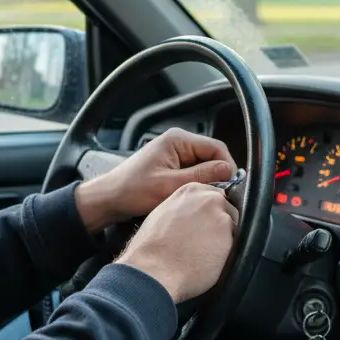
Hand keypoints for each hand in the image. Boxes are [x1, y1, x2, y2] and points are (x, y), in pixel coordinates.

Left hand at [75, 128, 235, 232]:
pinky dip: (195, 185)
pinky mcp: (172, 166)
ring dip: (205, 182)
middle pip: (212, 157)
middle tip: (215, 196)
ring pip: (204, 167)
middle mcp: (178, 142)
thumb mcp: (170, 185)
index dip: (227, 168)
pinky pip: (193, 173)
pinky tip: (189, 197)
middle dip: (216, 176)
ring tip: (198, 197)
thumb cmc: (132, 191)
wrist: (109, 199)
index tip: (230, 187)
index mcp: (178, 140)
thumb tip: (228, 170)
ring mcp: (175, 154)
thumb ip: (201, 176)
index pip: (217, 148)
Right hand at [115, 183, 238, 302]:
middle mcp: (210, 199)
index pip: (213, 196)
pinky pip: (236, 246)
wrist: (154, 270)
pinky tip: (209, 262)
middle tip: (204, 242)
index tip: (204, 226)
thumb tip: (192, 214)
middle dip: (219, 225)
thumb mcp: (162, 214)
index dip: (209, 214)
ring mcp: (222, 218)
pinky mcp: (231, 239)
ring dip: (224, 240)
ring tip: (205, 254)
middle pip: (227, 209)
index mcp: (191, 190)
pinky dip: (227, 254)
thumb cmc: (151, 248)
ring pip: (233, 228)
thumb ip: (183, 207)